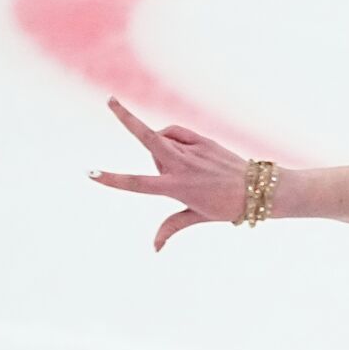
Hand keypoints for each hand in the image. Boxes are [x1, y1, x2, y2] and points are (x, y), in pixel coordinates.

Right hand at [89, 98, 246, 251]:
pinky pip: (176, 133)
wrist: (258, 188)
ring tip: (183, 168)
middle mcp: (182, 166)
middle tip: (109, 100)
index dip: (112, 179)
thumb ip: (171, 227)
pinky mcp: (203, 140)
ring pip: (161, 137)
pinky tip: (179, 149)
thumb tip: (154, 249)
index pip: (137, 184)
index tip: (91, 173)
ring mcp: (193, 150)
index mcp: (176, 187)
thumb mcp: (197, 217)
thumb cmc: (226, 206)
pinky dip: (171, 139)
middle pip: (148, 138)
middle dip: (127, 119)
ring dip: (158, 148)